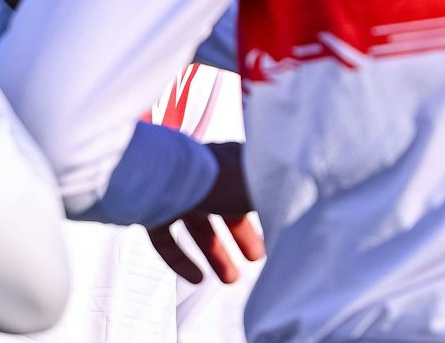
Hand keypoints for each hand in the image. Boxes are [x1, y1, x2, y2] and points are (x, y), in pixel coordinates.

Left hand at [148, 142, 263, 283]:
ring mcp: (176, 191)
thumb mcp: (262, 190)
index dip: (261, 211)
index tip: (274, 231)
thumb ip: (276, 201)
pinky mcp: (152, 209)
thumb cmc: (223, 179)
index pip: (247, 186)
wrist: (174, 176)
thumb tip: (292, 211)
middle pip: (223, 208)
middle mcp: (203, 175)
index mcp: (230, 163)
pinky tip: (197, 279)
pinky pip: (167, 238)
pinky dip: (181, 260)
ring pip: (197, 226)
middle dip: (241, 236)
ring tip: (230, 280)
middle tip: (256, 259)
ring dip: (215, 254)